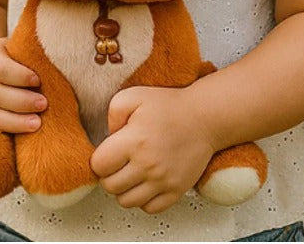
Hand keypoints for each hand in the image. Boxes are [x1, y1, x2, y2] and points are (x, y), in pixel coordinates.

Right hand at [0, 37, 45, 133]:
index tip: (38, 81)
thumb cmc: (12, 61)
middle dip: (22, 101)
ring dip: (15, 121)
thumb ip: (29, 56)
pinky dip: (7, 131)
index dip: (20, 76)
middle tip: (44, 104)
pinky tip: (23, 133)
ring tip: (37, 123)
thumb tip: (55, 64)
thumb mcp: (16, 51)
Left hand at [91, 86, 214, 213]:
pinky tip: (146, 182)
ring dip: (124, 189)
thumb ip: (113, 113)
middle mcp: (147, 165)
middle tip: (117, 164)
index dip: (99, 159)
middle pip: (110, 187)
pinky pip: (149, 208)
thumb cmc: (170, 106)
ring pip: (127, 202)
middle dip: (109, 175)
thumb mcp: (134, 96)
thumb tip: (107, 135)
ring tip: (131, 173)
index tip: (107, 153)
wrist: (204, 118)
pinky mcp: (176, 191)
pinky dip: (144, 199)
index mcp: (134, 141)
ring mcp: (163, 181)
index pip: (99, 166)